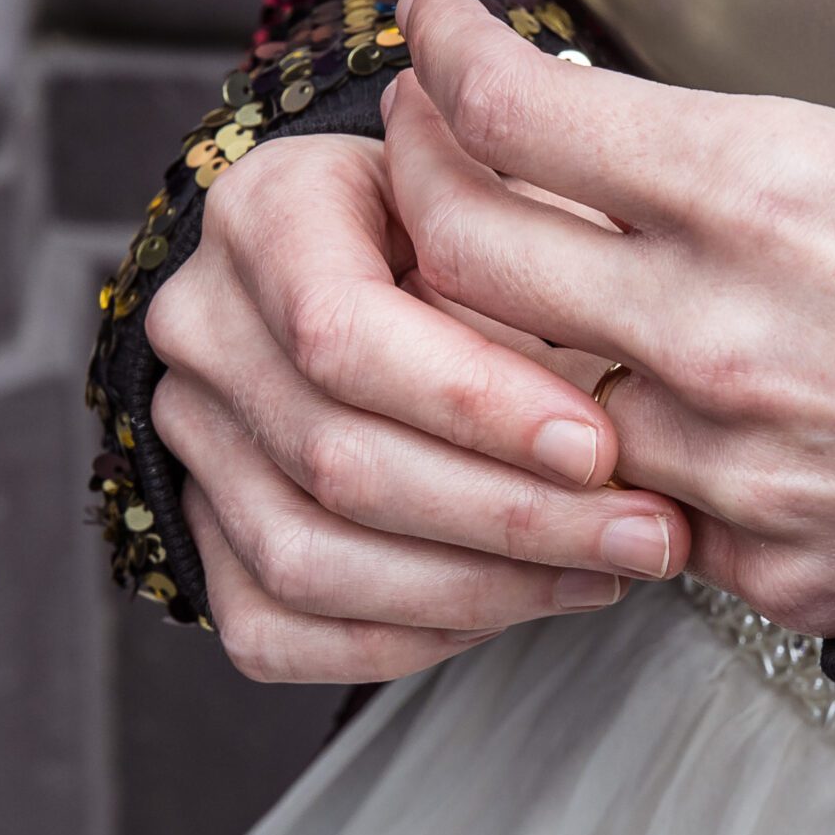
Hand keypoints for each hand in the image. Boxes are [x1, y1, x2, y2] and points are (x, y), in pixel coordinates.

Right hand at [143, 131, 691, 683]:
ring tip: (603, 574)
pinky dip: (409, 636)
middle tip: (645, 535)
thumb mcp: (517, 197)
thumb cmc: (474, 224)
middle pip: (335, 459)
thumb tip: (640, 388)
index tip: (599, 447)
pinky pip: (278, 628)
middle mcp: (203, 328)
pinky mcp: (198, 532)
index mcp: (266, 214)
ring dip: (476, 589)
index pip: (340, 330)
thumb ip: (549, 267)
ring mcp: (190, 439)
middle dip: (511, 517)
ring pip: (306, 560)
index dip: (475, 406)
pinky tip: (517, 604)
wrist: (391, 261)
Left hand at [383, 0, 834, 638]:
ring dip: (506, 330)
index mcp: (768, 188)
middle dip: (418, 179)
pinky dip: (628, 445)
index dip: (445, 58)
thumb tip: (653, 151)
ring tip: (535, 279)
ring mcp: (728, 463)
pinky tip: (668, 402)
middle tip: (428, 142)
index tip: (433, 34)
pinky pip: (638, 496)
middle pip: (464, 252)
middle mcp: (719, 331)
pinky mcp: (756, 563)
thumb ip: (769, 144)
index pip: (516, 115)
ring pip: (525, 391)